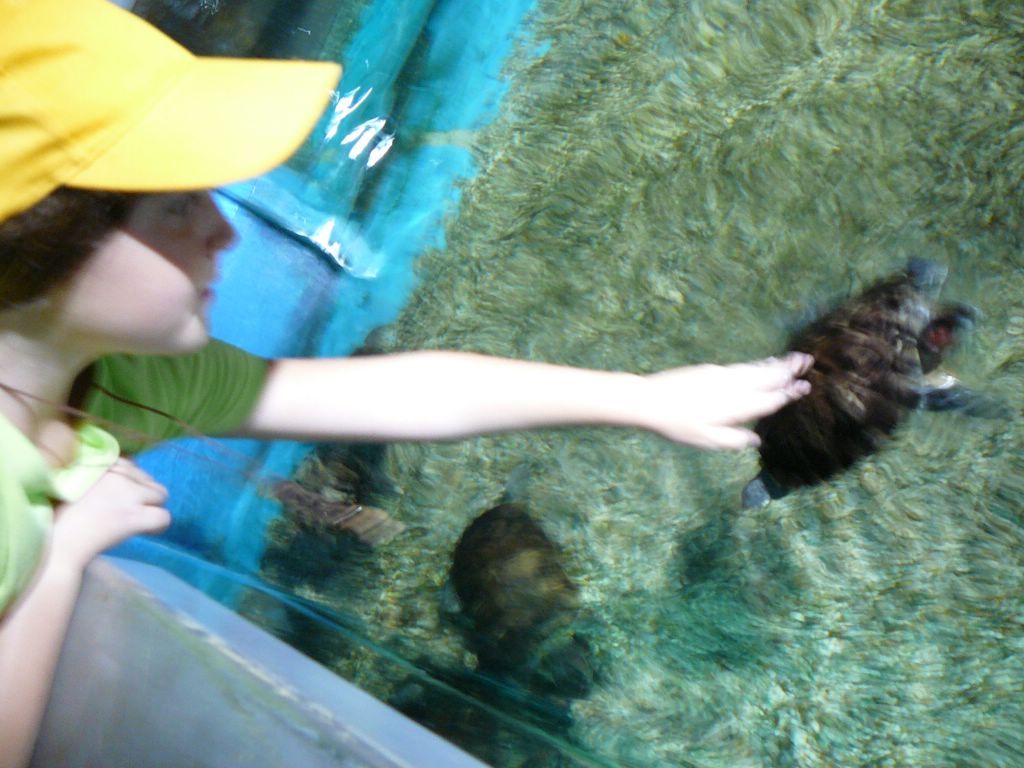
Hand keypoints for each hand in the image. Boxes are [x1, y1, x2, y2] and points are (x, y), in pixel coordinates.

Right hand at [49, 458, 169, 571]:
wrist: (55, 542)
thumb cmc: (58, 518)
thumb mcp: (75, 484)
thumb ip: (99, 477)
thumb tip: (124, 476)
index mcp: (101, 465)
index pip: (130, 465)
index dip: (131, 482)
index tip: (123, 496)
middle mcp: (118, 475)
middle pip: (149, 479)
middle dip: (145, 494)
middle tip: (133, 510)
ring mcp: (128, 494)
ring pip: (161, 495)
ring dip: (154, 506)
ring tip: (141, 520)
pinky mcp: (133, 515)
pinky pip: (164, 517)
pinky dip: (159, 525)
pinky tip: (147, 531)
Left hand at [643, 352, 812, 448]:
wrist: (649, 400)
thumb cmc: (678, 426)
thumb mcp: (707, 441)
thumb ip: (734, 440)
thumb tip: (756, 439)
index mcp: (737, 406)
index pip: (770, 399)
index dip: (788, 393)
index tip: (805, 387)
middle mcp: (734, 386)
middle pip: (767, 376)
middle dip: (787, 369)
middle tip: (807, 361)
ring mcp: (722, 374)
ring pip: (755, 368)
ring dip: (774, 364)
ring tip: (790, 358)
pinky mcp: (710, 369)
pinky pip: (742, 365)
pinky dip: (756, 364)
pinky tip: (760, 364)